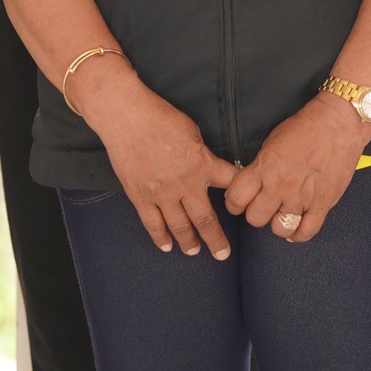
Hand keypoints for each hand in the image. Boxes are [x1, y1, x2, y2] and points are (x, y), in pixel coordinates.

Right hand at [80, 62, 239, 258]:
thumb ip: (201, 154)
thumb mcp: (192, 131)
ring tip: (195, 252)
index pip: (230, 185)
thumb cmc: (160, 117)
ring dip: (189, 242)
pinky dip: (160, 237)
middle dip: (216, 239)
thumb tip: (206, 165)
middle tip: (222, 254)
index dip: (239, 197)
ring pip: (179, 226)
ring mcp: (161, 194)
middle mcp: (185, 184)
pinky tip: (166, 246)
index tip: (244, 208)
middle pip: (205, 219)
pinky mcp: (140, 196)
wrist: (126, 117)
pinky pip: (152, 223)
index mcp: (202, 165)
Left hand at [225, 95, 369, 241]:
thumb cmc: (305, 127)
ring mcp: (302, 197)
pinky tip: (296, 227)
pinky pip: (306, 232)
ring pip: (279, 228)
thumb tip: (252, 183)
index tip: (238, 201)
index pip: (236, 199)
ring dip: (277, 224)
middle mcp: (281, 186)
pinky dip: (298, 234)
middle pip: (255, 218)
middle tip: (262, 205)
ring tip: (281, 214)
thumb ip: (260, 166)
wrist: (338, 123)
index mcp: (265, 168)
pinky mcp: (323, 204)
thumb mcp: (272, 142)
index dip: (234, 203)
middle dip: (255, 213)